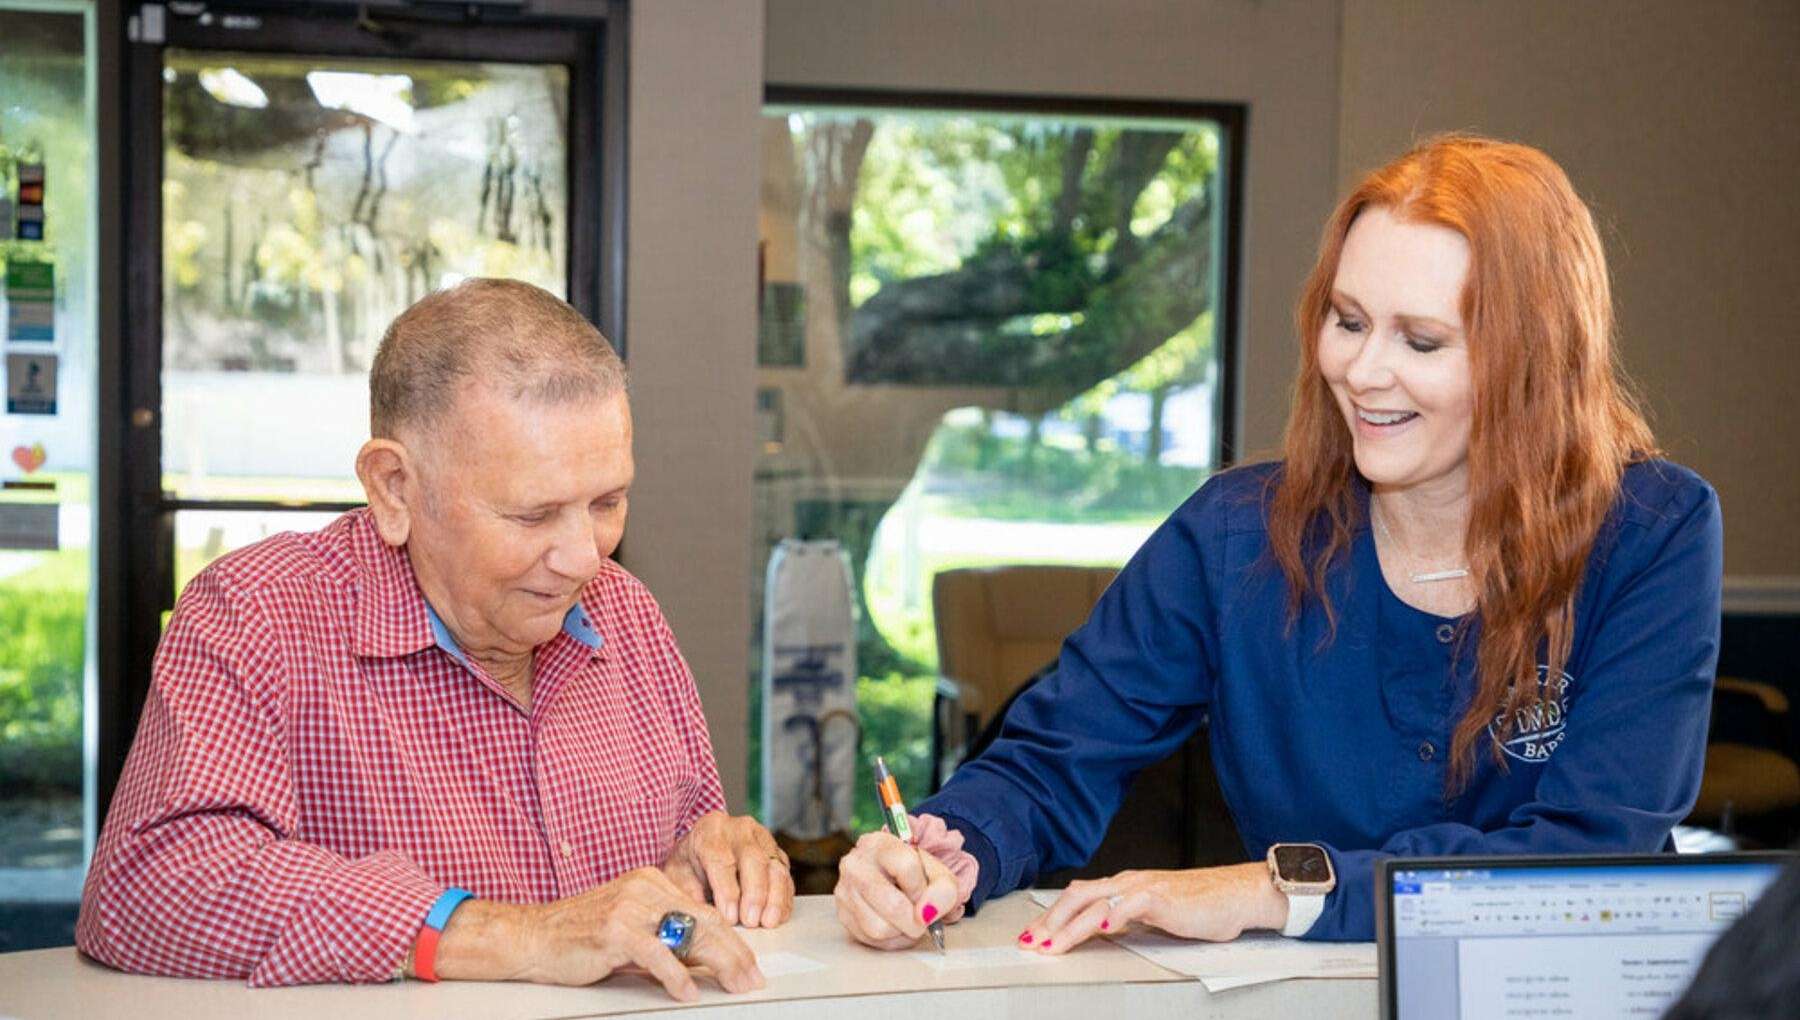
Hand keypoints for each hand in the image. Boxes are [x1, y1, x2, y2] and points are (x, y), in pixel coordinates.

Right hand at [432, 867, 763, 1000]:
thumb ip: (665, 938)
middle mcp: (646, 887)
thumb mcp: (630, 929)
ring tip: (735, 984)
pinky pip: (657, 954)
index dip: (732, 939)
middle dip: (734, 953)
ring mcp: (631, 906)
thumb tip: (704, 961)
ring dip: (718, 964)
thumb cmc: (580, 936)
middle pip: (704, 921)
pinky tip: (689, 992)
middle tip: (752, 978)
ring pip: (688, 934)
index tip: (750, 964)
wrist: (532, 936)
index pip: (704, 911)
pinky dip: (676, 976)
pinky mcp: (616, 929)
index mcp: (652, 881)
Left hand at [661, 811, 795, 927]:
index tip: (729, 916)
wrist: (704, 847)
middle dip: (754, 894)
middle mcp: (740, 829)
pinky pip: (786, 877)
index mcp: (710, 829)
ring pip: (775, 867)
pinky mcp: (777, 854)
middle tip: (750, 921)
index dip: (726, 890)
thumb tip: (702, 915)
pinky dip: (784, 899)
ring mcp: (763, 840)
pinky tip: (777, 916)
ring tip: (767, 922)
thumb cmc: (690, 862)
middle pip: (754, 860)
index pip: (721, 859)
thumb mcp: (677, 873)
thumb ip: (687, 891)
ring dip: (774, 898)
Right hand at [833, 830, 965, 949]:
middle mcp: (855, 864)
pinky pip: (870, 939)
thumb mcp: (936, 873)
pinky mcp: (842, 914)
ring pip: (879, 928)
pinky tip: (896, 927)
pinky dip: (890, 940)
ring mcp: (845, 890)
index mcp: (879, 844)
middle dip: (916, 920)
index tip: (926, 895)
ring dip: (902, 932)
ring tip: (908, 921)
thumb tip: (926, 914)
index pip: (907, 867)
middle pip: (892, 905)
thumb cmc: (913, 875)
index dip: (923, 889)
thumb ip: (943, 890)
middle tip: (922, 919)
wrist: (890, 879)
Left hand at [1019, 863, 1288, 953]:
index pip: (1078, 898)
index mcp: (1124, 886)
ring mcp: (1143, 887)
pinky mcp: (1162, 897)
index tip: (1034, 935)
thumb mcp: (1154, 915)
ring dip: (1070, 925)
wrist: (1237, 894)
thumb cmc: (1202, 906)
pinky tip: (1100, 928)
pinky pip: (1131, 904)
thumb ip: (1128, 918)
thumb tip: (1101, 929)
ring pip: (1096, 902)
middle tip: (1031, 943)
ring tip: (1052, 943)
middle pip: (1077, 896)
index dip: (1052, 916)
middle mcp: (1128, 882)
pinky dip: (1113, 915)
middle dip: (1050, 921)